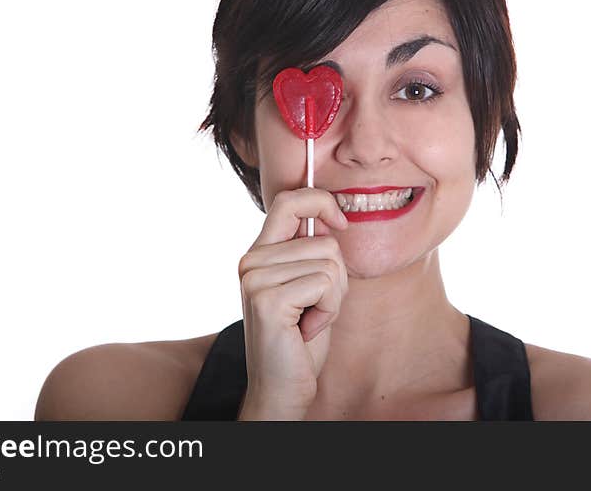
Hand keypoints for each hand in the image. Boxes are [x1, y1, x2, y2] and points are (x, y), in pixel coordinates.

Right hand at [237, 187, 348, 416]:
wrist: (282, 388)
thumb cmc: (300, 339)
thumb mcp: (306, 285)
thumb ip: (309, 251)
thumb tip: (329, 217)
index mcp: (259, 254)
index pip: (288, 200)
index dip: (320, 201)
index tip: (339, 222)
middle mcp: (251, 261)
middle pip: (323, 240)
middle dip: (337, 277)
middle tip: (316, 307)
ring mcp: (255, 279)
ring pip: (328, 263)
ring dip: (333, 297)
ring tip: (309, 319)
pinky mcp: (267, 299)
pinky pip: (325, 284)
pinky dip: (329, 310)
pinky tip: (308, 329)